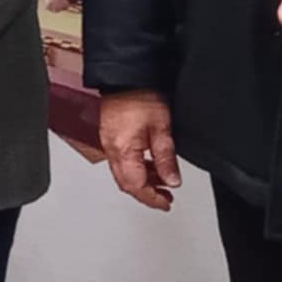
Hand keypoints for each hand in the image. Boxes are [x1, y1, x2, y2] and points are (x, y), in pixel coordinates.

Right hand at [98, 90, 180, 210]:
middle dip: (146, 194)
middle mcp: (111, 150)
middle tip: (165, 197)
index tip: (166, 203)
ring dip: (142, 182)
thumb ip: (166, 158)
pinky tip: (149, 164)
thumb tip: (172, 181)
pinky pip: (120, 161)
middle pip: (126, 184)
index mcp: (122, 150)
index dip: (152, 199)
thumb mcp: (161, 130)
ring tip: (161, 181)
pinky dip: (136, 169)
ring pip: (123, 174)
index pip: (136, 186)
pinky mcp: (110, 137)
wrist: (126, 78)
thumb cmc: (141, 97)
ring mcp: (109, 143)